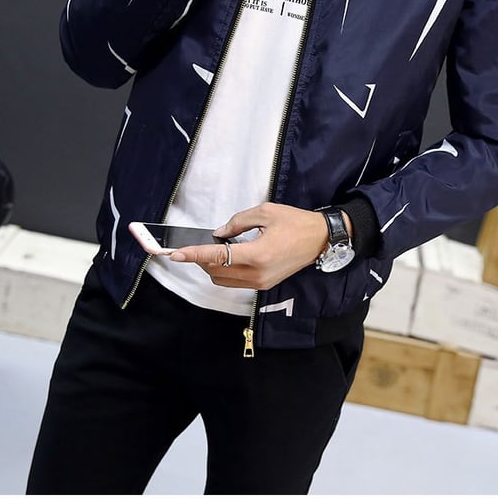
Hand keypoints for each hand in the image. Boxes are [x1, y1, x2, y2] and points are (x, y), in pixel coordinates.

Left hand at [168, 202, 330, 289]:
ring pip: (224, 280)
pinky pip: (235, 282)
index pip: (217, 257)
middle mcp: (257, 274)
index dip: (194, 255)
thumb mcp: (265, 212)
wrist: (321, 239)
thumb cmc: (295, 222)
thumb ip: (237, 223)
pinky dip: (225, 271)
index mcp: (258, 255)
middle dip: (200, 260)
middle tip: (192, 246)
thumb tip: (218, 234)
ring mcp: (261, 283)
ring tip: (209, 251)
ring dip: (212, 267)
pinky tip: (226, 257)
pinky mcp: (265, 285)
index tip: (176, 254)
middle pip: (216, 272)